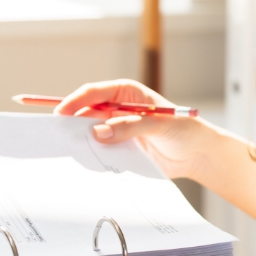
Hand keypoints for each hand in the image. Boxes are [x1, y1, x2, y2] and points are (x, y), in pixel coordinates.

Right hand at [55, 79, 219, 179]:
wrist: (197, 154)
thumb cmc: (183, 129)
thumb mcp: (158, 124)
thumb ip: (128, 126)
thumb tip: (97, 132)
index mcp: (125, 93)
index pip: (93, 93)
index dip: (75, 102)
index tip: (61, 114)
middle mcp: (117, 109)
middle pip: (86, 113)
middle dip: (73, 123)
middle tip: (59, 136)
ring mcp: (117, 129)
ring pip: (91, 133)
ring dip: (82, 141)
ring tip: (70, 151)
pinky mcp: (120, 148)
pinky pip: (101, 151)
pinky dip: (93, 156)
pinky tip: (88, 162)